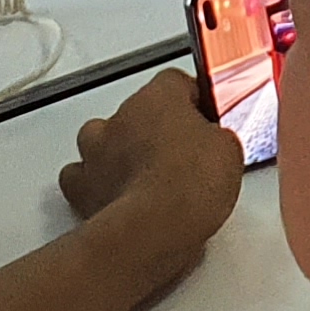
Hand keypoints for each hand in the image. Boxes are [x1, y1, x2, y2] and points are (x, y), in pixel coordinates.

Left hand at [54, 71, 242, 259]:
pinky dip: (96, 185)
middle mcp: (121, 118)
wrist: (155, 227)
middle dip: (155, 129)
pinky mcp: (82, 188)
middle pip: (137, 111)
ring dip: (121, 152)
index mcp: (158, 97)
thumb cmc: (186, 185)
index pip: (175, 82)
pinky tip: (116, 195)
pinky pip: (81, 179)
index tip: (203, 114)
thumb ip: (217, 138)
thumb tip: (217, 145)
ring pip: (102, 140)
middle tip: (181, 152)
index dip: (192, 100)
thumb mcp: (228, 151)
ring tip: (145, 173)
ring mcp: (97, 152)